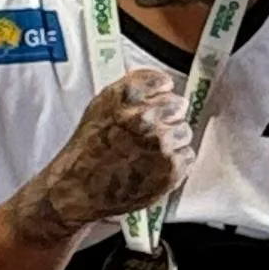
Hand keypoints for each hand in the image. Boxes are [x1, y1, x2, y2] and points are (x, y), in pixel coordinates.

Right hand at [21, 72, 193, 243]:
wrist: (81, 188)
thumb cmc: (88, 150)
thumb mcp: (99, 107)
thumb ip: (128, 91)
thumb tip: (158, 84)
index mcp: (126, 98)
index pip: (162, 81)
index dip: (160, 92)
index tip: (156, 99)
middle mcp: (146, 117)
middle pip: (178, 105)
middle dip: (167, 115)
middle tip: (149, 131)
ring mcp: (161, 143)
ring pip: (184, 130)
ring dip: (173, 139)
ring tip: (148, 150)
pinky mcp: (172, 168)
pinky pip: (187, 154)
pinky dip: (175, 160)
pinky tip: (153, 164)